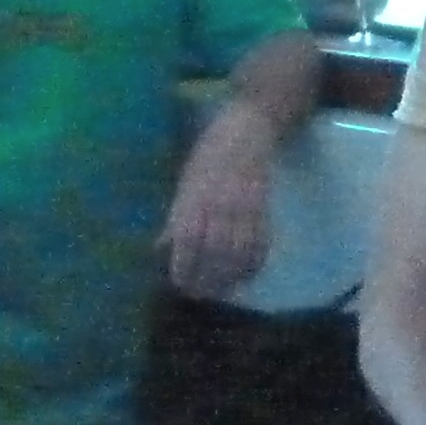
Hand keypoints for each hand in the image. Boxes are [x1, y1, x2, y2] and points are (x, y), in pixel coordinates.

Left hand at [162, 138, 273, 298]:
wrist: (247, 130)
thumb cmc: (209, 156)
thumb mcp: (185, 183)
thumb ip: (176, 218)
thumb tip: (161, 248)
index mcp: (197, 198)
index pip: (188, 241)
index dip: (184, 266)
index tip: (181, 284)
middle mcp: (220, 206)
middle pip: (215, 253)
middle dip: (207, 279)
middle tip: (200, 294)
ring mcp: (245, 208)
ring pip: (239, 253)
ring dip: (230, 278)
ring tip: (221, 290)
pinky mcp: (265, 209)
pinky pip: (261, 244)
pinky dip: (254, 264)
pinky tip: (245, 276)